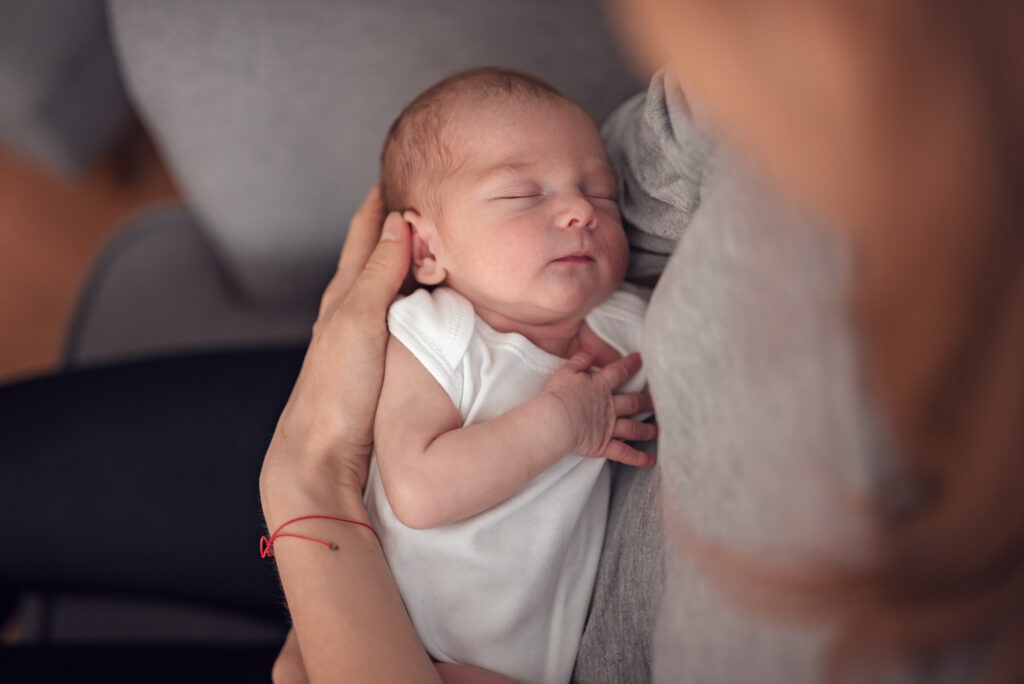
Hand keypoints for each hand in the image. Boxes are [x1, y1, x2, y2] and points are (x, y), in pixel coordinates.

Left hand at [260, 183, 410, 524]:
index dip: (381, 198)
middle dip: (396, 220)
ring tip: (433, 239)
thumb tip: (400, 221)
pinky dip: (411, 293)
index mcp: (344, 292)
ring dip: (406, 257)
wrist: (318, 454)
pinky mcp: (374, 362)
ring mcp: (361, 335)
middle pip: (374, 250)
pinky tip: (425, 301)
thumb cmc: (335, 390)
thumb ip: (380, 272)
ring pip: (385, 281)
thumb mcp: (359, 321)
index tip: (402, 169)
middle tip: (425, 195)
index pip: (365, 230)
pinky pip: (396, 312)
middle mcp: (349, 308)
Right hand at [542, 351, 656, 466]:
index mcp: (600, 387)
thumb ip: (579, 361)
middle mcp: (609, 406)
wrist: (556, 420)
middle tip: (659, 402)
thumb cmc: (558, 395)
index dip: (631, 364)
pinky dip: (637, 458)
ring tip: (658, 432)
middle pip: (633, 402)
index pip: (619, 372)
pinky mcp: (603, 445)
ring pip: (633, 428)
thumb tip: (590, 352)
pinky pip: (624, 453)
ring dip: (647, 430)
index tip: (641, 359)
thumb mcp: (566, 372)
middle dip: (647, 402)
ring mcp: (608, 427)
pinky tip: (650, 461)